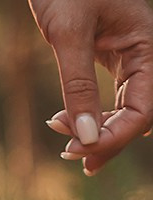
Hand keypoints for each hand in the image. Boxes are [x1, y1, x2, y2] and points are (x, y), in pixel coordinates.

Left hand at [30, 0, 152, 170]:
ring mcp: (125, 55)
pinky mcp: (106, 55)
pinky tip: (63, 122)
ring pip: (121, 109)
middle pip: (135, 114)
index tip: (78, 150)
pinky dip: (87, 114)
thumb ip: (78, 86)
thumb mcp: (68, 34)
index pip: (143, 108)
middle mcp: (141, 53)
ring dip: (96, 132)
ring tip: (65, 147)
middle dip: (106, 139)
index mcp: (144, 44)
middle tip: (69, 156)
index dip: (115, 137)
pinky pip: (106, 96)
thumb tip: (85, 138)